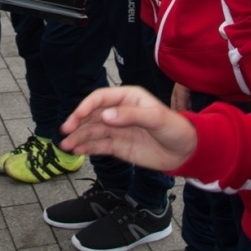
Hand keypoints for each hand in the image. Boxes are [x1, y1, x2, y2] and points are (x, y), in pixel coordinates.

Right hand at [59, 86, 196, 172]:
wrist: (185, 152)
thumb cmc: (175, 129)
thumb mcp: (156, 118)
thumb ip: (130, 116)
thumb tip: (105, 116)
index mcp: (127, 97)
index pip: (100, 98)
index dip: (86, 106)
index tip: (76, 117)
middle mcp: (119, 112)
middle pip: (92, 115)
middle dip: (77, 122)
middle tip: (65, 131)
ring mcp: (117, 129)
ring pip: (92, 131)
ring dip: (78, 137)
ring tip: (66, 145)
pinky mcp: (118, 146)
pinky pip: (99, 145)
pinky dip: (86, 147)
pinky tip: (77, 150)